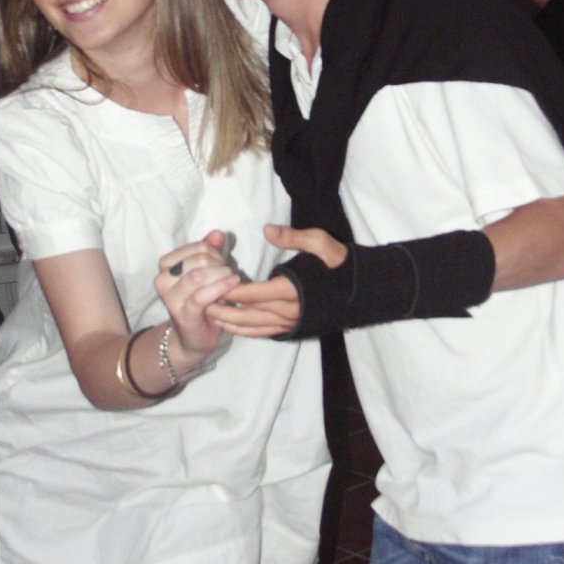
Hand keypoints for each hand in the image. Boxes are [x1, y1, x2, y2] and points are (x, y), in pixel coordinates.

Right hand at [155, 230, 239, 361]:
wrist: (193, 339)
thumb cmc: (202, 302)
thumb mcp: (205, 273)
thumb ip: (209, 252)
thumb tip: (217, 233)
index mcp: (166, 266)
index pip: (197, 247)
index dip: (215, 252)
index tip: (223, 263)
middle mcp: (162, 280)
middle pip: (199, 259)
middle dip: (220, 264)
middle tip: (229, 274)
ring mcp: (171, 298)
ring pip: (199, 275)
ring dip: (221, 275)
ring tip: (233, 280)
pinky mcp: (183, 314)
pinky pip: (201, 295)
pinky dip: (220, 287)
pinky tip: (233, 284)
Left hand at [205, 223, 347, 337]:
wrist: (363, 292)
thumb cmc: (340, 264)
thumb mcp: (320, 243)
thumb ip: (292, 237)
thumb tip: (267, 230)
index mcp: (291, 289)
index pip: (252, 292)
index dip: (230, 290)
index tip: (211, 286)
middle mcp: (289, 310)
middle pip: (248, 314)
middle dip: (224, 311)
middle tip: (201, 305)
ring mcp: (292, 322)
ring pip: (255, 327)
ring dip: (232, 324)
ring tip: (211, 317)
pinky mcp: (295, 328)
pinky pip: (266, 333)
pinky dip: (248, 332)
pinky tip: (235, 326)